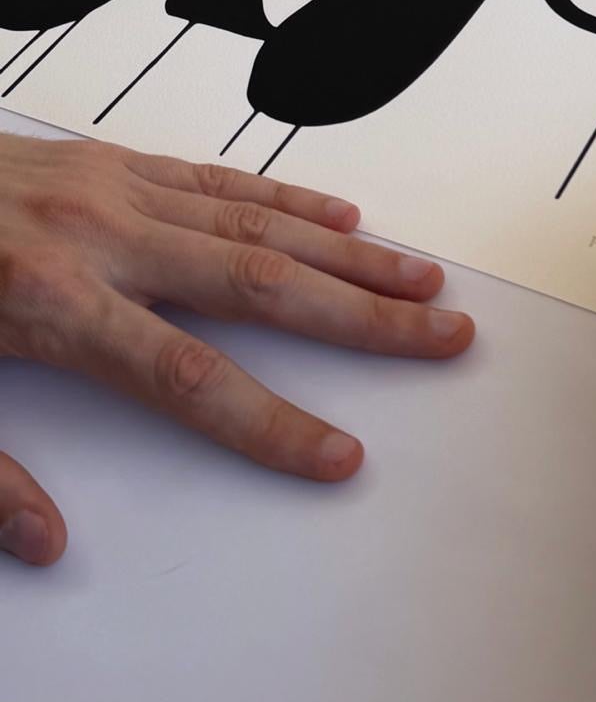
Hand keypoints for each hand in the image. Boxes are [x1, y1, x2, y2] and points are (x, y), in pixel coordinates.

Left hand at [0, 135, 473, 565]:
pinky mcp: (110, 159)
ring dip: (350, 251)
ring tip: (420, 274)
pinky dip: (287, 194)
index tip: (341, 453)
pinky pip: (220, 175)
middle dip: (364, 315)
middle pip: (261, 285)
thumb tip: (48, 542)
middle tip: (441, 333)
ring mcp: (113, 187)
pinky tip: (339, 211)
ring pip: (258, 221)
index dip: (272, 423)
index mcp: (49, 300)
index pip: (190, 379)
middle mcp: (101, 235)